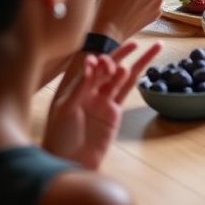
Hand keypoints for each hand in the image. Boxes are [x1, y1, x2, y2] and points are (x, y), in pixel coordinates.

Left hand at [43, 41, 159, 169]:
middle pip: (110, 68)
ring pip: (121, 79)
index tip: (101, 60)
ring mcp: (104, 102)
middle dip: (122, 54)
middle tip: (135, 43)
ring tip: (143, 52)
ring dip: (131, 65)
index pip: (92, 68)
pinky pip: (125, 94)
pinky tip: (135, 70)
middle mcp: (92, 91)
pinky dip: (130, 81)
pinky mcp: (113, 113)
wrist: (69, 160)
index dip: (99, 62)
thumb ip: (80, 87)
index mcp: (77, 88)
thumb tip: (91, 63)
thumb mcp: (66, 109)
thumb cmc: (61, 135)